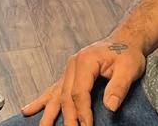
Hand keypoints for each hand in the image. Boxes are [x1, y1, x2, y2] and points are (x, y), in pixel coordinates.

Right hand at [20, 36, 147, 125]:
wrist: (124, 40)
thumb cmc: (127, 53)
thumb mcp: (129, 68)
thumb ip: (119, 87)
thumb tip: (110, 106)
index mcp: (85, 61)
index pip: (79, 92)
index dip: (82, 112)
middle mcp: (72, 65)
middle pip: (66, 96)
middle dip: (68, 117)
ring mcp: (68, 70)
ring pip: (56, 95)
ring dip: (48, 114)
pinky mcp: (69, 75)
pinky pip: (53, 90)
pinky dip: (42, 101)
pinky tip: (27, 110)